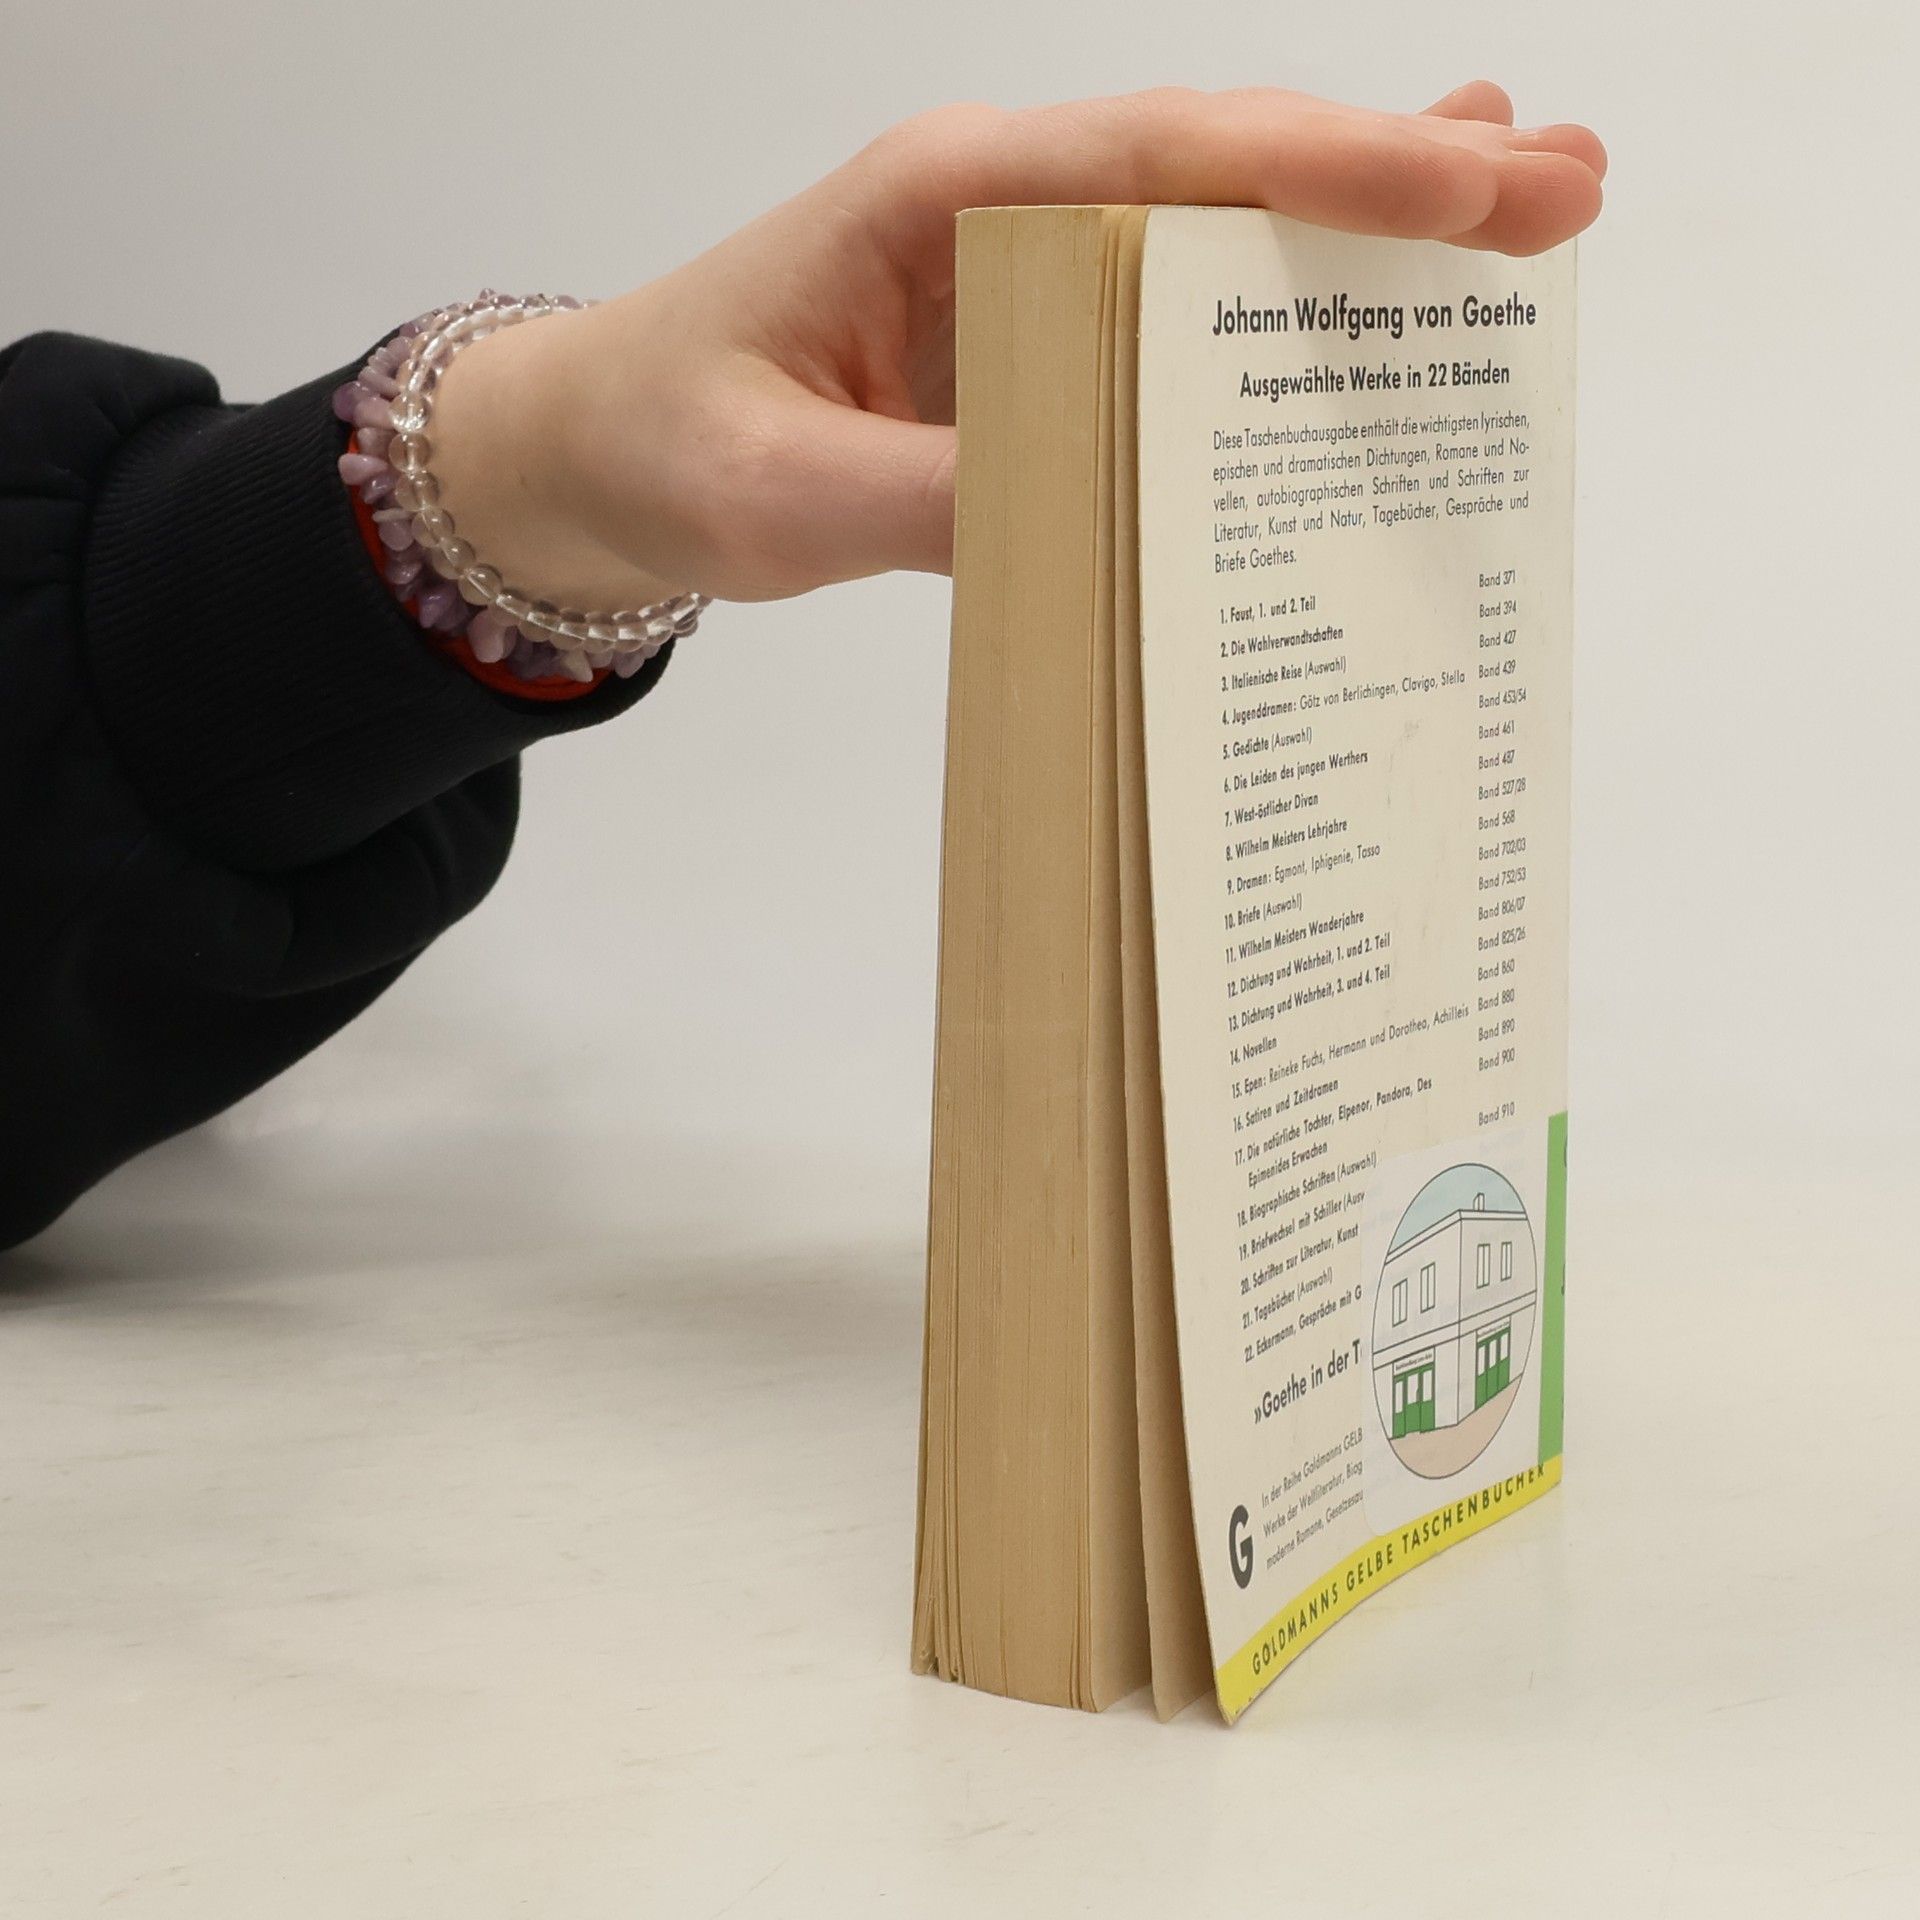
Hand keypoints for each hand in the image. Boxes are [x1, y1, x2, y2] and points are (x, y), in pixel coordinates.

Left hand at [431, 82, 1605, 609]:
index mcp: (944, 199)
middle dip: (1400, 174)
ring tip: (1534, 208)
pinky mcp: (1035, 343)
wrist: (598, 451)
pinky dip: (1287, 301)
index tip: (1466, 180)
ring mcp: (1028, 269)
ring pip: (1223, 225)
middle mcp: (1005, 208)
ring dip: (1374, 220)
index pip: (1160, 159)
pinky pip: (1179, 311)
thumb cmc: (669, 445)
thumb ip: (932, 500)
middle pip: (1228, 169)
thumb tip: (1100, 520)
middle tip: (1570, 182)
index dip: (1320, 168)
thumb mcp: (780, 492)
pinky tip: (1381, 294)